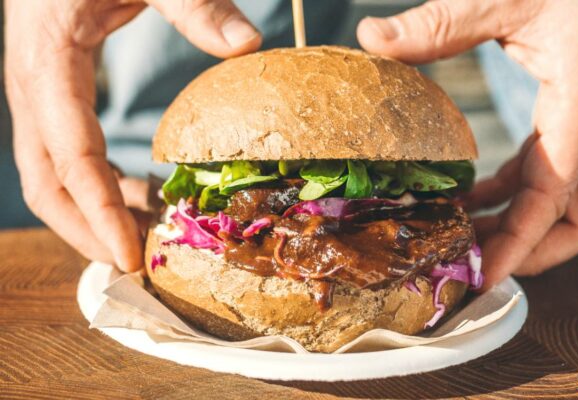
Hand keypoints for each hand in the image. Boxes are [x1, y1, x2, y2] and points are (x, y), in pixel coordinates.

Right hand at [5, 0, 261, 270]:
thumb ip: (193, 4)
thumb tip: (249, 46)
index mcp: (48, 65)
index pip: (71, 159)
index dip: (100, 213)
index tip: (132, 256)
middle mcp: (32, 88)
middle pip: (46, 185)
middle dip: (85, 233)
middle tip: (137, 266)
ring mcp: (37, 94)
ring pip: (49, 177)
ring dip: (92, 216)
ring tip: (146, 237)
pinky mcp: (52, 93)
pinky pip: (64, 156)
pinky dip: (97, 187)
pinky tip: (137, 196)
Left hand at [357, 0, 577, 287]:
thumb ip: (439, 22)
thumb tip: (371, 37)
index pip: (555, 196)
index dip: (519, 243)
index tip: (482, 274)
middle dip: (533, 251)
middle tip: (475, 265)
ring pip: (568, 201)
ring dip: (518, 225)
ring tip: (461, 236)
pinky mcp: (575, 115)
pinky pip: (548, 171)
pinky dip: (513, 193)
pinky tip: (472, 196)